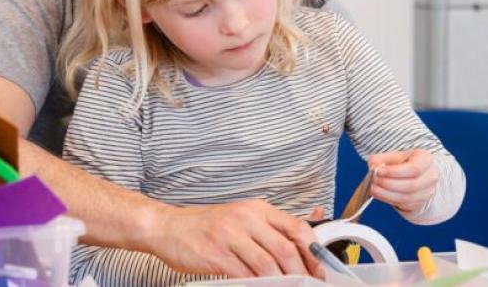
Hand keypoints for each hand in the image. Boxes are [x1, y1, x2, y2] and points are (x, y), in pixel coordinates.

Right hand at [147, 199, 323, 278]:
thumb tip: (305, 236)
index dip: (313, 252)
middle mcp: (246, 218)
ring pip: (267, 265)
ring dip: (281, 283)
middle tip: (306, 285)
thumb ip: (271, 228)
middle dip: (301, 273)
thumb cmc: (207, 226)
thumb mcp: (242, 218)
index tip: (319, 270)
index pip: (296, 227)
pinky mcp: (216, 254)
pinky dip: (257, 286)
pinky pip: (244, 275)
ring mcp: (230, 235)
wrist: (168, 227)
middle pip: (285, 249)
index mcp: (258, 209)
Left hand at [368, 149, 438, 213]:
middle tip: (374, 180)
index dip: (395, 171)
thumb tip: (373, 165)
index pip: (414, 168)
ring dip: (387, 194)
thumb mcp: (394, 156)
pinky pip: (403, 204)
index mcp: (426, 160)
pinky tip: (379, 193)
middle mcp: (430, 177)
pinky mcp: (419, 203)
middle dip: (389, 183)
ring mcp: (427, 192)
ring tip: (373, 188)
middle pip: (411, 185)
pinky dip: (388, 199)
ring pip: (407, 197)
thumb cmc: (404, 163)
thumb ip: (381, 159)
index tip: (379, 171)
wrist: (416, 175)